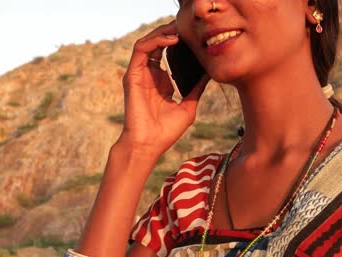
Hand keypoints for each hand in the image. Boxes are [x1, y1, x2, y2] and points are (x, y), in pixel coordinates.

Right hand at [118, 22, 209, 157]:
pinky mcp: (132, 75)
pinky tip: (172, 39)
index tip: (196, 37)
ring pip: (147, 43)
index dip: (180, 42)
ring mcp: (139, 75)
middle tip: (188, 27)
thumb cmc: (165, 132)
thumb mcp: (188, 107)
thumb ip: (196, 90)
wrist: (148, 145)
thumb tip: (209, 75)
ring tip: (179, 28)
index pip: (167, 54)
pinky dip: (155, 40)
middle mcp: (148, 75)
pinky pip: (141, 49)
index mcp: (160, 82)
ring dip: (163, 32)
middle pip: (157, 44)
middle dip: (171, 32)